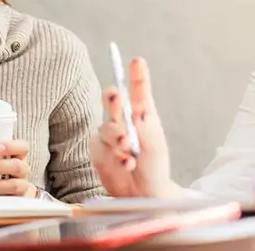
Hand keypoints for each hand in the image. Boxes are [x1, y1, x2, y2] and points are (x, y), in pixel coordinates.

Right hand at [89, 57, 180, 197]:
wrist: (143, 194)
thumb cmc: (154, 166)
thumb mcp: (155, 145)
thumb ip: (146, 127)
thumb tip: (137, 108)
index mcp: (143, 115)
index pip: (139, 91)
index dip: (137, 75)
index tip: (137, 61)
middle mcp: (124, 120)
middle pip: (113, 101)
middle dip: (113, 98)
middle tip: (115, 96)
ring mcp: (109, 134)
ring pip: (107, 128)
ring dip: (118, 138)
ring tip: (129, 152)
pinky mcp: (98, 149)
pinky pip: (101, 146)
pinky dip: (115, 156)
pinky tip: (126, 164)